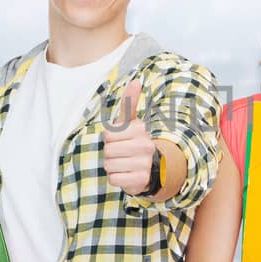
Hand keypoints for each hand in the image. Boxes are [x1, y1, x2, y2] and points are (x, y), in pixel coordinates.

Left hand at [103, 78, 157, 193]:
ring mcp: (144, 163)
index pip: (107, 135)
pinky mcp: (140, 180)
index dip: (109, 139)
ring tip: (124, 164)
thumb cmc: (134, 141)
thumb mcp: (131, 122)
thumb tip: (135, 80)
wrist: (153, 168)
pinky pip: (114, 178)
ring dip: (113, 166)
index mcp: (141, 129)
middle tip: (121, 153)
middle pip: (108, 150)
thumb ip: (130, 102)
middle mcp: (145, 145)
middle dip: (110, 153)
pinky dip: (116, 178)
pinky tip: (126, 174)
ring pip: (109, 165)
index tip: (120, 140)